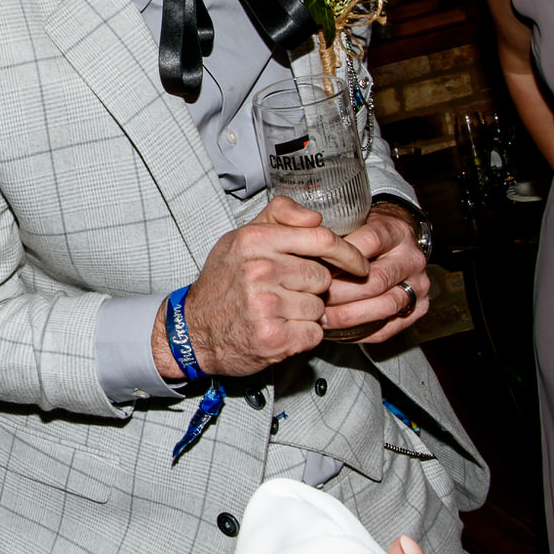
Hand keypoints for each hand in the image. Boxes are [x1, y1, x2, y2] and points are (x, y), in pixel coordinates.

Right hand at [155, 198, 370, 380]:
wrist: (195, 331)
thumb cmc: (222, 285)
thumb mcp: (241, 239)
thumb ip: (279, 217)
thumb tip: (316, 216)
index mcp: (254, 241)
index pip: (321, 239)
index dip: (348, 252)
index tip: (358, 263)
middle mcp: (260, 271)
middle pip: (322, 276)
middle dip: (312, 287)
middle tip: (286, 292)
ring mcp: (267, 305)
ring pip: (320, 306)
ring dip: (307, 313)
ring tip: (279, 311)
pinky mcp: (274, 337)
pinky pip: (314, 332)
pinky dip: (303, 335)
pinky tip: (281, 329)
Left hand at [322, 205, 429, 343]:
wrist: (390, 246)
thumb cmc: (359, 233)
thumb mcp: (340, 217)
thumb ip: (317, 220)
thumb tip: (307, 225)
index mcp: (396, 231)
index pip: (370, 242)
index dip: (339, 257)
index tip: (313, 265)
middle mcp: (412, 258)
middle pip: (376, 280)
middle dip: (339, 292)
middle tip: (312, 296)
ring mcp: (419, 285)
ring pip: (385, 305)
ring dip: (348, 315)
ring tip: (320, 315)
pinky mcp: (418, 309)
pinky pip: (388, 328)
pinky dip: (359, 332)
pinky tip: (336, 328)